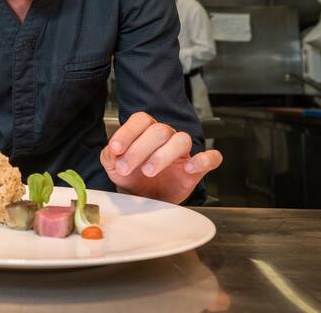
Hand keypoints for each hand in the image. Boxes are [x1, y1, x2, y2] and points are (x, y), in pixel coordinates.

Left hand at [100, 112, 221, 203]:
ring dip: (163, 155)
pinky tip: (189, 168)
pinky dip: (204, 160)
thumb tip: (110, 151)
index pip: (141, 120)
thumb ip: (109, 157)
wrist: (149, 199)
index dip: (127, 132)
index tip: (115, 149)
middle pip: (159, 130)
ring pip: (182, 139)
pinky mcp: (198, 169)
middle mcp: (167, 137)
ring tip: (148, 171)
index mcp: (146, 132)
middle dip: (139, 149)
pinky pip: (211, 157)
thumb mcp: (115, 169)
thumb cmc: (134, 179)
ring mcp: (184, 152)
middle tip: (125, 168)